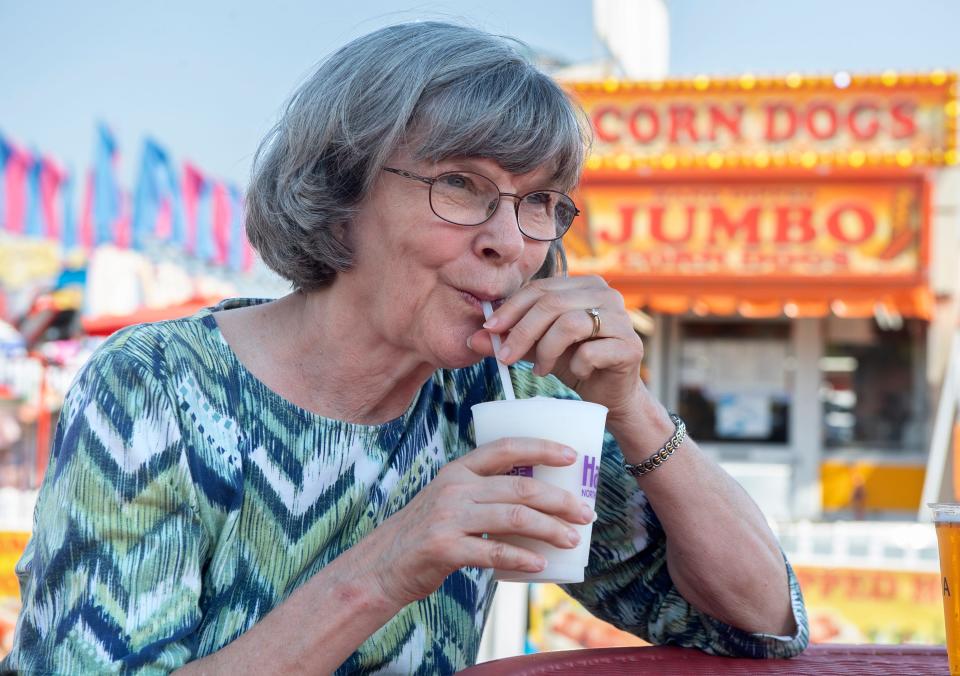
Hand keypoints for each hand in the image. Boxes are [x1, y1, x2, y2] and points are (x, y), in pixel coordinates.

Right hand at [364, 438, 593, 607]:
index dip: (541, 448)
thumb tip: (539, 501)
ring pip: (513, 517)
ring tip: (572, 539)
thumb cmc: (427, 533)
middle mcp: (455, 488)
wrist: (383, 565)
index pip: (506, 447)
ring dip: (550, 529)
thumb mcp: (451, 501)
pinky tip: (541, 564)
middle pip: (519, 487)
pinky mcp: (445, 548)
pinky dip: (521, 558)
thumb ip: (484, 494)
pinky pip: (493, 552)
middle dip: (559, 499)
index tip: (571, 455)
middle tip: (585, 513)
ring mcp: (449, 517)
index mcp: (459, 470)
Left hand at [468, 275, 644, 424]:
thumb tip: (472, 339)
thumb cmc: (574, 362)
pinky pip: (591, 352)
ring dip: (546, 350)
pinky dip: (575, 366)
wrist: (611, 395)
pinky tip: (574, 373)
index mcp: (584, 285)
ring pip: (570, 324)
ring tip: (539, 370)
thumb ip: (510, 339)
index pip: (540, 288)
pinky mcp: (630, 346)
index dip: (511, 309)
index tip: (490, 330)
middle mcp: (606, 295)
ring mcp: (621, 319)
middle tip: (505, 357)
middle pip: (552, 303)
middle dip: (522, 332)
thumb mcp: (537, 347)